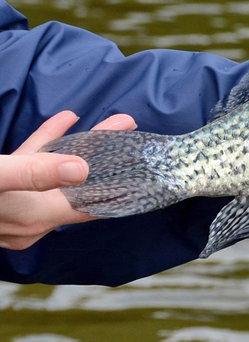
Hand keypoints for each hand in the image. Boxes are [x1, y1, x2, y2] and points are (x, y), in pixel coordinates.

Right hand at [0, 111, 135, 249]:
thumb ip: (34, 173)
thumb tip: (81, 169)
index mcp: (36, 218)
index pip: (92, 206)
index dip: (119, 189)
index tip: (143, 168)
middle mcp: (30, 220)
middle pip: (80, 184)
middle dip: (104, 155)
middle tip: (127, 128)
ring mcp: (15, 208)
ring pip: (56, 173)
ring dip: (78, 146)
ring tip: (105, 123)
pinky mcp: (2, 193)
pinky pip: (33, 168)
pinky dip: (47, 146)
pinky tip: (65, 121)